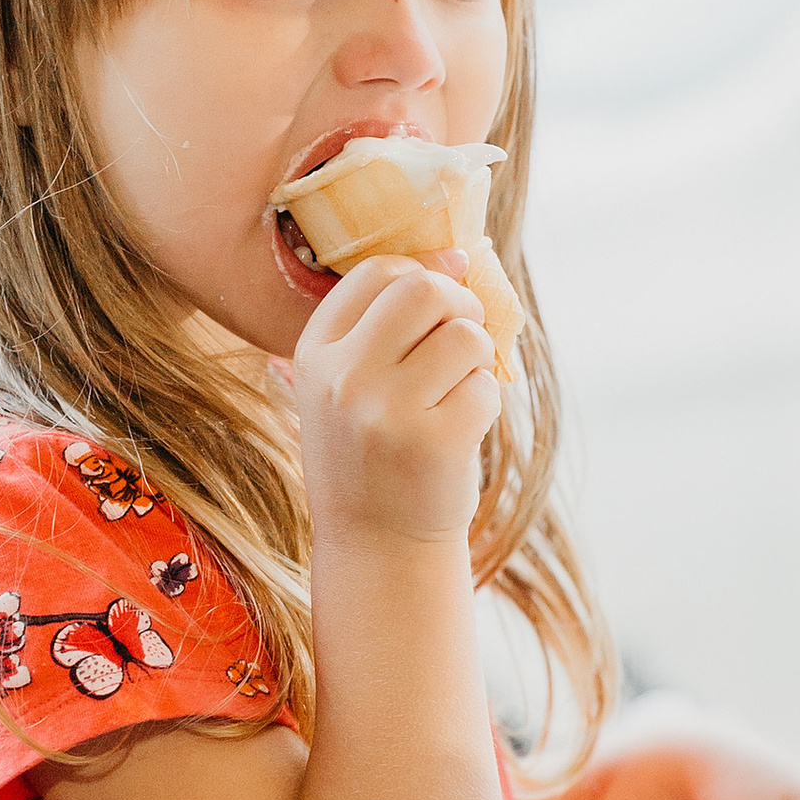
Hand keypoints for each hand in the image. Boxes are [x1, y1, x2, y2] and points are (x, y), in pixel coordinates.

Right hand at [291, 249, 497, 546]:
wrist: (376, 545)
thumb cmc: (373, 452)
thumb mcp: (351, 382)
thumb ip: (389, 320)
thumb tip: (458, 254)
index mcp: (314, 352)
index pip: (379, 272)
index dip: (423, 276)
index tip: (439, 306)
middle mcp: (342, 377)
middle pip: (427, 290)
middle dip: (460, 309)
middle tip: (459, 344)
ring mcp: (385, 411)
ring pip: (465, 336)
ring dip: (476, 361)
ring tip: (454, 395)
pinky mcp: (433, 443)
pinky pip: (485, 388)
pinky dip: (485, 405)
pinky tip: (460, 431)